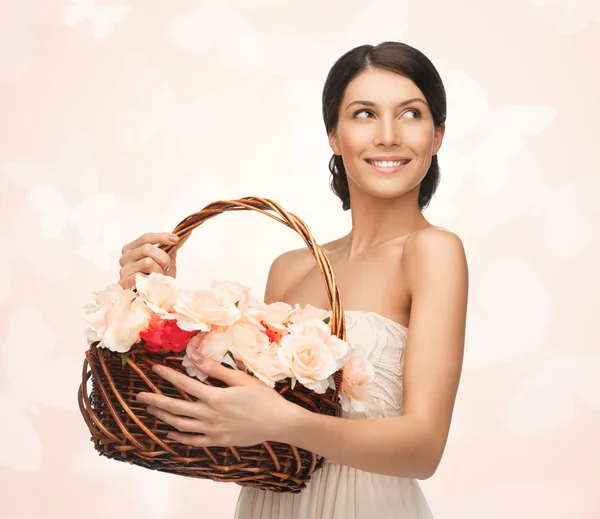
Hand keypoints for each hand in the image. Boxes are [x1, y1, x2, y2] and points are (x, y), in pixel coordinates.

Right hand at [118, 232, 188, 288]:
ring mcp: (123, 270)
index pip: (145, 238)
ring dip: (159, 270)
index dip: (161, 237)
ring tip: (159, 277)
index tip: (176, 239)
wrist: (154, 298)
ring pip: (147, 262)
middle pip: (146, 248)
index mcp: (131, 249)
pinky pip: (143, 276)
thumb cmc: (157, 277)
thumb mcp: (166, 260)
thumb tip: (186, 232)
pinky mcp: (125, 282)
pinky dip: (152, 280)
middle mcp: (124, 257)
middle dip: (162, 257)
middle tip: (167, 266)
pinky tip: (152, 284)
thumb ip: (173, 246)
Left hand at [137, 357, 300, 447]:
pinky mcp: (218, 441)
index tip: (154, 369)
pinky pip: (193, 441)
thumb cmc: (263, 398)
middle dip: (155, 401)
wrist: (279, 423)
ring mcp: (212, 431)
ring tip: (150, 411)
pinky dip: (179, 437)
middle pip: (175, 408)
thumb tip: (196, 357)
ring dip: (163, 418)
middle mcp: (209, 415)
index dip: (167, 376)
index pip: (184, 384)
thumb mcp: (241, 379)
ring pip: (180, 425)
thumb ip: (217, 369)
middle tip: (139, 396)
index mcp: (214, 397)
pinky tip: (169, 433)